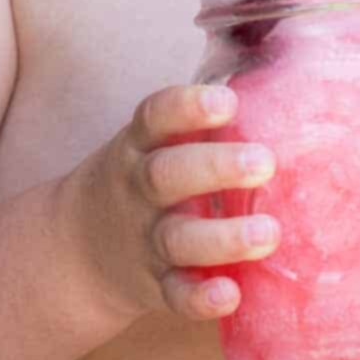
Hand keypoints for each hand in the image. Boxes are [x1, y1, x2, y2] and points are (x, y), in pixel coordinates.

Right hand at [60, 84, 278, 324]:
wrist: (77, 250)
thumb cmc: (147, 178)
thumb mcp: (156, 141)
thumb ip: (203, 116)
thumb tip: (283, 60)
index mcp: (141, 145)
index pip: (156, 117)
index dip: (188, 107)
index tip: (227, 101)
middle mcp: (139, 190)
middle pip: (167, 175)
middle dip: (215, 167)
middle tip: (264, 162)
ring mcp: (145, 240)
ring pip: (177, 239)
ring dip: (222, 238)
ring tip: (269, 233)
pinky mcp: (154, 287)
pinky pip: (175, 296)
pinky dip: (200, 299)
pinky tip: (231, 295)